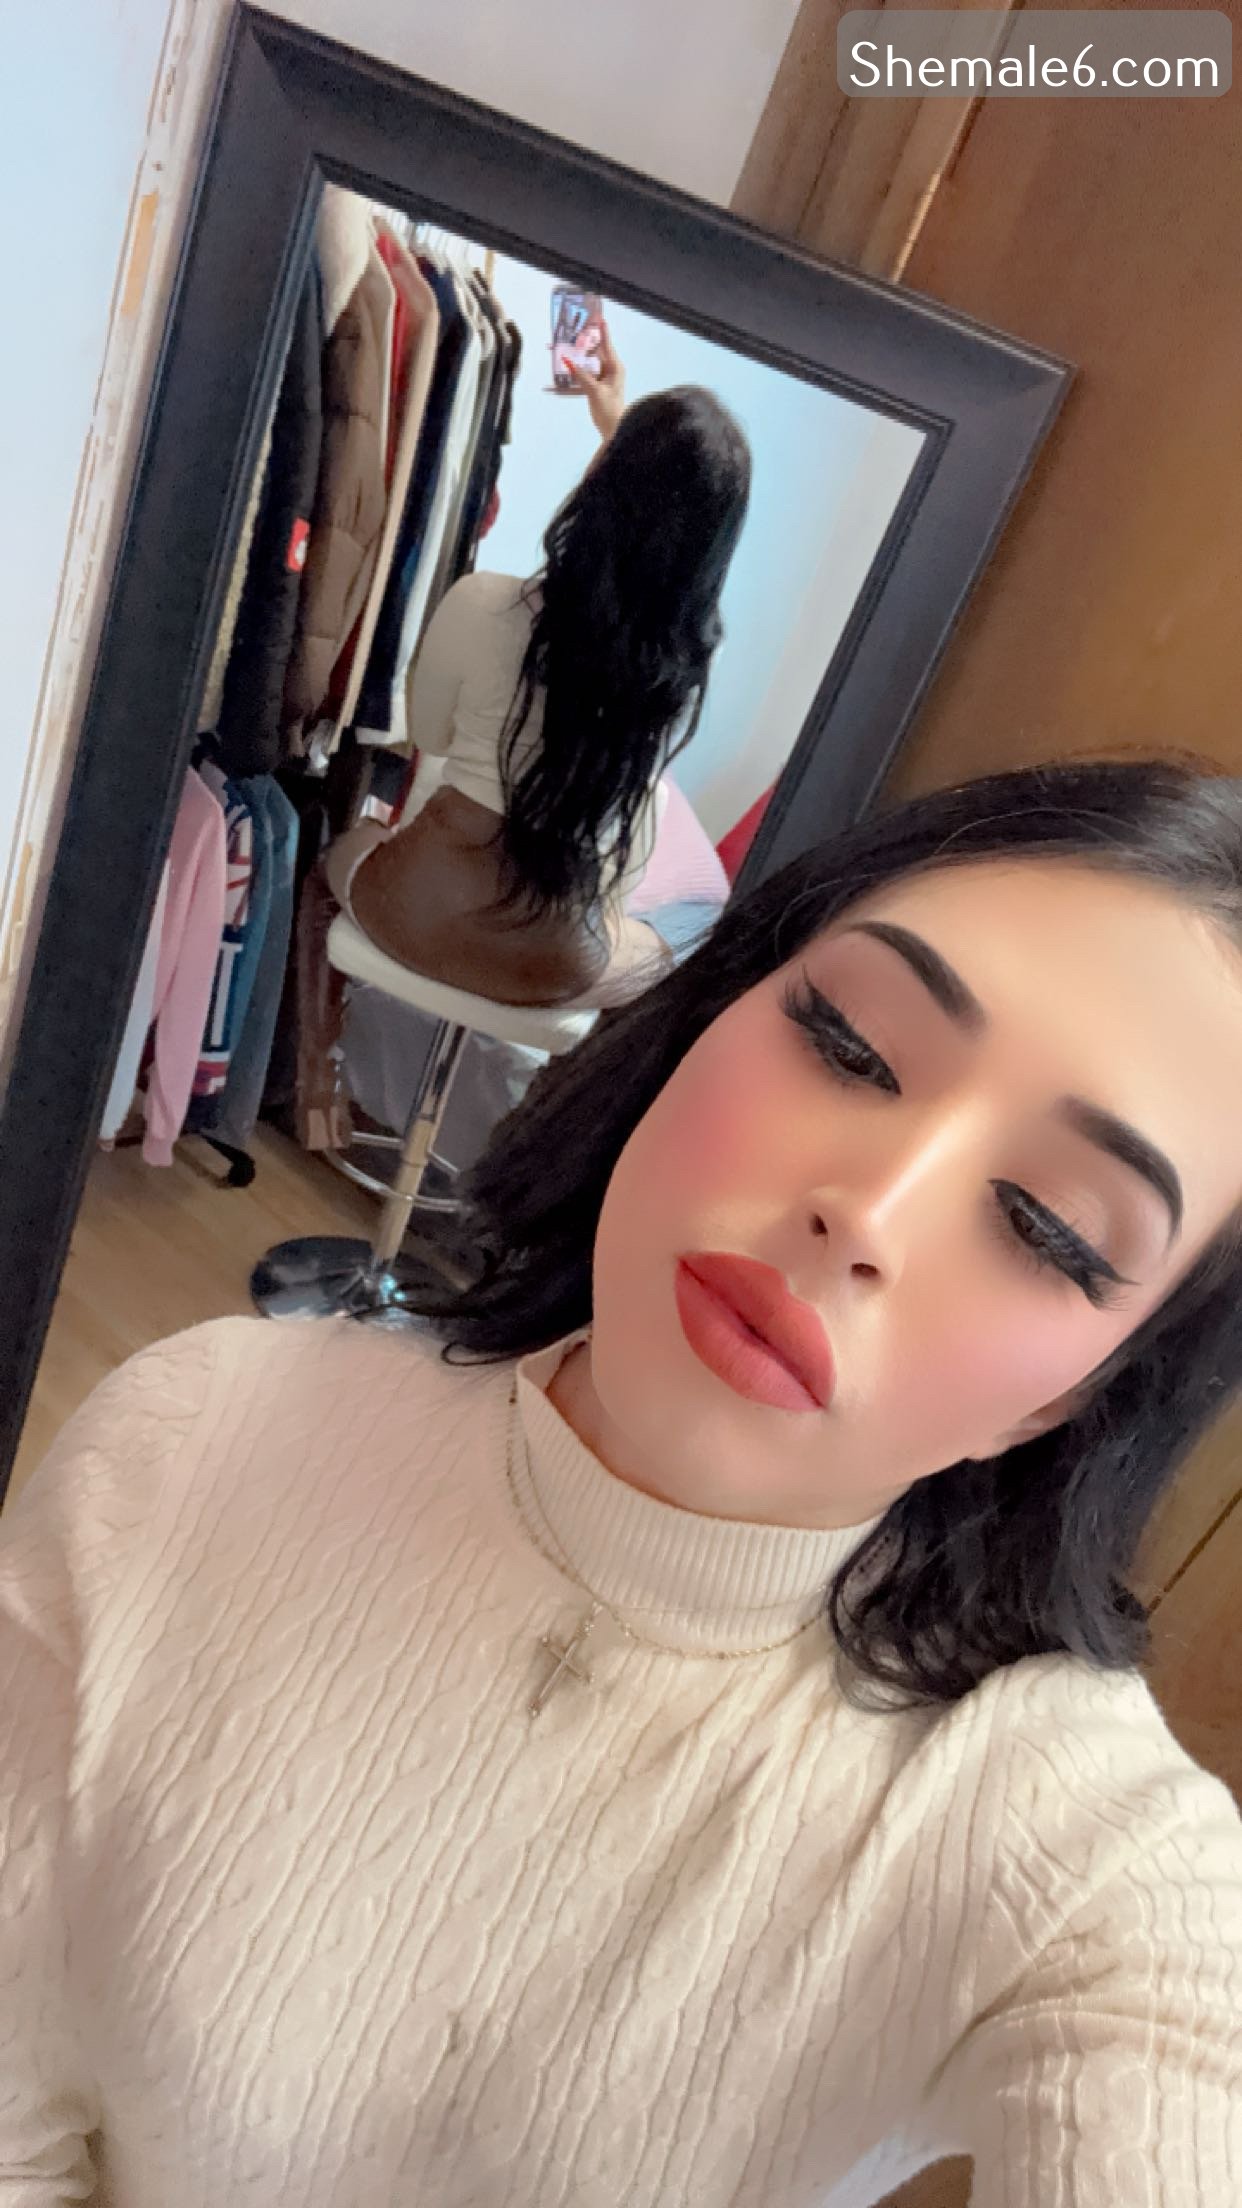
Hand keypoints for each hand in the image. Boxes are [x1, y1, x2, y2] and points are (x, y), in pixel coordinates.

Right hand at [569, 321, 625, 440]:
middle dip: (585, 342)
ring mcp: (604, 377)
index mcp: (615, 368)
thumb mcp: (594, 391)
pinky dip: (577, 371)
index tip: (599, 317)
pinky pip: (586, 374)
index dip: (603, 331)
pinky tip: (567, 368)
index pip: (607, 345)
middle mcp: (611, 370)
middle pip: (596, 351)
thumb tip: (567, 360)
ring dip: (579, 356)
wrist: (614, 429)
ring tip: (566, 346)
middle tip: (574, 330)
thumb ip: (581, 375)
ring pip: (589, 362)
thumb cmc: (609, 410)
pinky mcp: (597, 385)